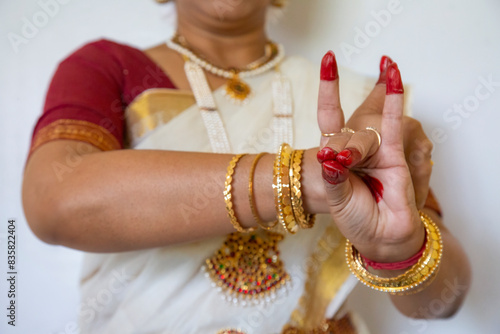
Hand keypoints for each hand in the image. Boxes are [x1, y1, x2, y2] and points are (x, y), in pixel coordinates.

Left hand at [316, 51, 424, 262]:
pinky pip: (391, 125)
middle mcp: (355, 148)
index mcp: (335, 154)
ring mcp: (375, 150)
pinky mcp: (394, 157)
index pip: (330, 115)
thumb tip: (329, 157)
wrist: (380, 236)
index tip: (328, 61)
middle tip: (343, 166)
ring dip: (364, 127)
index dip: (329, 90)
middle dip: (345, 149)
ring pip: (367, 129)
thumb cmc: (356, 218)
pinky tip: (393, 76)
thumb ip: (333, 178)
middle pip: (346, 130)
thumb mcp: (336, 197)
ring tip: (363, 135)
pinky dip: (392, 102)